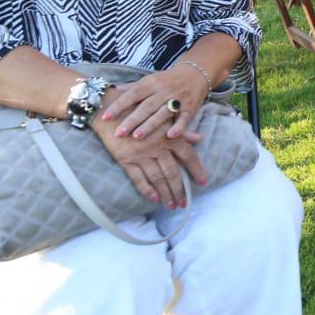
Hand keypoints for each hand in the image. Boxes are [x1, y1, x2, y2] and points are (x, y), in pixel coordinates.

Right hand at [91, 108, 206, 208]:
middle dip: (179, 189)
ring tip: (171, 205)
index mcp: (169, 136)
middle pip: (173, 172)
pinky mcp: (126, 159)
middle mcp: (157, 147)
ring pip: (157, 178)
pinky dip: (146, 189)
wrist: (112, 109)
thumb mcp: (163, 117)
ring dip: (165, 194)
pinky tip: (153, 199)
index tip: (203, 182)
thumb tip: (200, 139)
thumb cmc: (140, 112)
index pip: (188, 155)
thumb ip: (182, 131)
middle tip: (184, 203)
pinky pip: (138, 178)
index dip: (197, 169)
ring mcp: (141, 154)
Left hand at [101, 68, 208, 141]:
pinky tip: (170, 136)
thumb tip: (114, 90)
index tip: (105, 117)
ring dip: (150, 125)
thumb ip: (133, 87)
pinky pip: (183, 119)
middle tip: (118, 133)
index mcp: (152, 83)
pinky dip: (178, 127)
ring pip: (162, 113)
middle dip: (132, 120)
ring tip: (137, 136)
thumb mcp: (150, 79)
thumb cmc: (168, 80)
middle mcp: (164, 91)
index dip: (119, 105)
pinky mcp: (190, 108)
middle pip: (146, 106)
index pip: (132, 94)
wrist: (195, 74)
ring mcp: (177, 99)